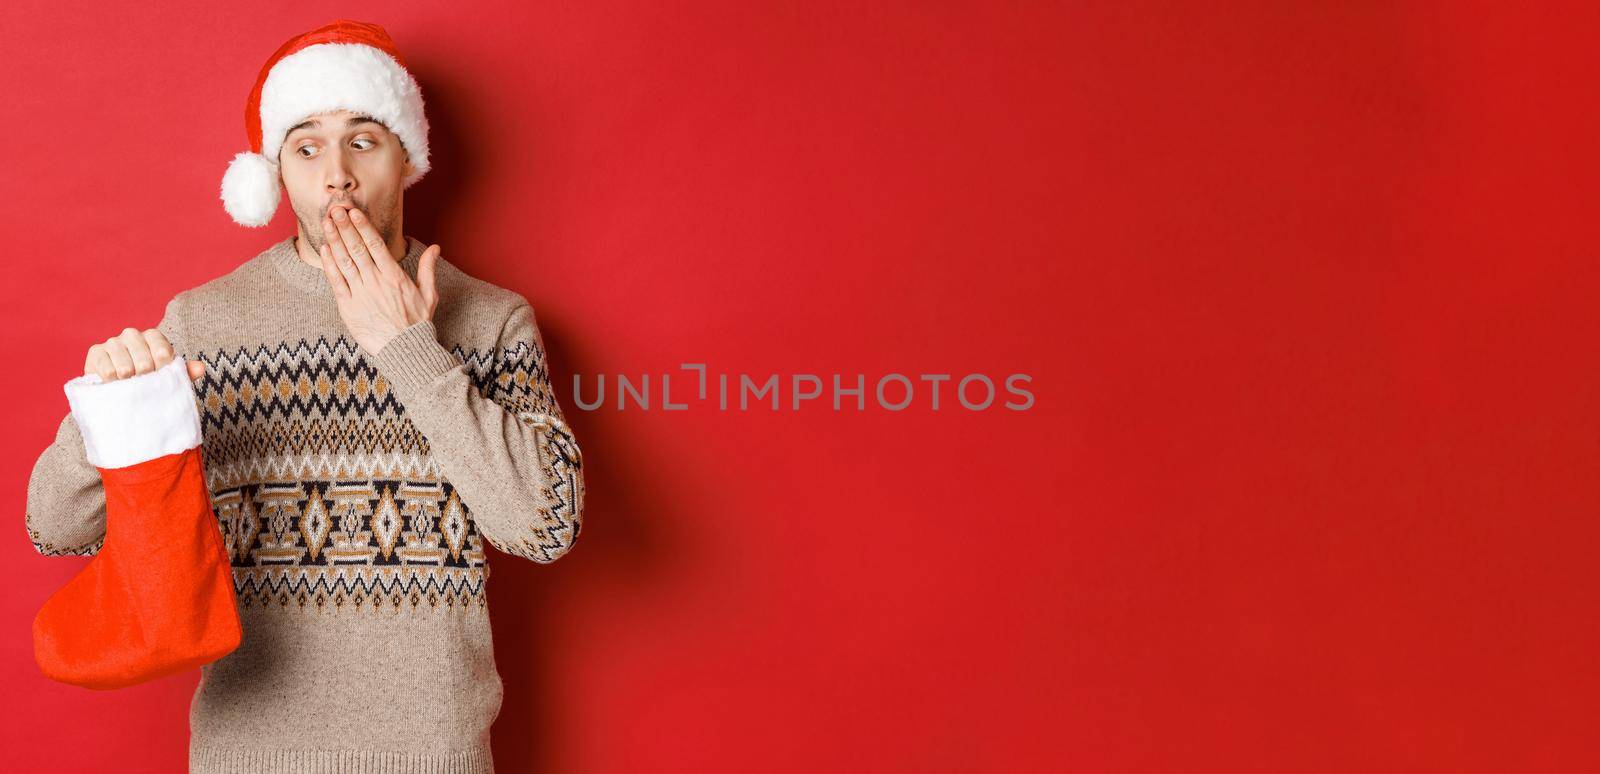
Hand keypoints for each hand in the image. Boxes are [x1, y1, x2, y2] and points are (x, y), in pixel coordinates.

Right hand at [84, 326, 204, 382]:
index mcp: (153, 336)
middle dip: (145, 379)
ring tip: (128, 384)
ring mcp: (112, 341)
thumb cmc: (148, 379)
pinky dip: (113, 383)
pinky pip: (108, 372)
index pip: (163, 352)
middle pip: (144, 362)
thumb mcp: (168, 376)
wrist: (118, 388)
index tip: (160, 377)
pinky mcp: (95, 352)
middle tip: (142, 383)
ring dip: (129, 382)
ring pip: (126, 368)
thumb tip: (200, 369)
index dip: (162, 370)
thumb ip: (184, 372)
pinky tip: (114, 383)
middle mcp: (132, 334)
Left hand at [318, 204, 440, 354]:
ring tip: (327, 222)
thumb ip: (428, 268)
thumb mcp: (429, 294)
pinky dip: (329, 264)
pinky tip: (325, 249)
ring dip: (334, 240)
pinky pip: (336, 282)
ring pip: (344, 261)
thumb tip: (435, 247)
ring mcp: (360, 294)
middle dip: (345, 226)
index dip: (363, 226)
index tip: (354, 212)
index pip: (375, 245)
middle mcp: (375, 282)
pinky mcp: (348, 307)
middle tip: (335, 209)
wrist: (405, 350)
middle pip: (356, 248)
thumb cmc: (417, 322)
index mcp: (394, 276)